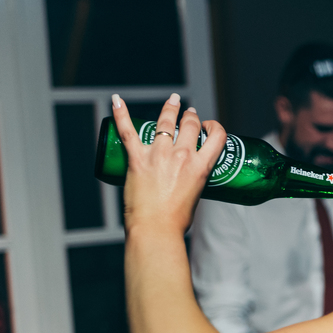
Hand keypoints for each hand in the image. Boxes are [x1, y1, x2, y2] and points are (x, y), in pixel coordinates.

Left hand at [112, 92, 226, 233]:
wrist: (156, 231)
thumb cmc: (175, 222)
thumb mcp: (195, 196)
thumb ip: (192, 181)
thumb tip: (186, 178)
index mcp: (200, 166)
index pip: (216, 136)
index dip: (214, 127)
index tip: (208, 127)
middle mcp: (182, 156)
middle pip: (190, 124)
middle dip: (191, 116)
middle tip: (189, 114)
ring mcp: (158, 155)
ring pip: (165, 121)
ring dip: (170, 108)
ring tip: (172, 101)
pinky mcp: (137, 159)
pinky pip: (127, 131)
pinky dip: (120, 113)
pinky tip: (116, 101)